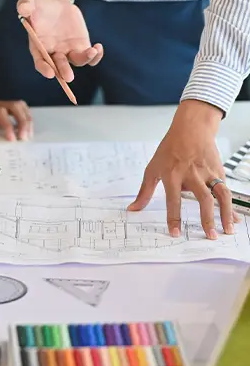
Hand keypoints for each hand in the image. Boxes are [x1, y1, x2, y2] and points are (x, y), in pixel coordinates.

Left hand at [0, 96, 31, 140]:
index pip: (1, 111)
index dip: (8, 124)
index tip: (11, 139)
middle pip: (15, 106)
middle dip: (23, 122)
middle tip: (24, 138)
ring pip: (19, 106)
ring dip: (26, 120)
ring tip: (27, 135)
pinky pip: (16, 109)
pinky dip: (23, 118)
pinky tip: (23, 130)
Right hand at [17, 0, 102, 81]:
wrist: (54, 5)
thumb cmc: (39, 7)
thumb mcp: (30, 4)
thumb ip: (25, 6)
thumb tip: (23, 8)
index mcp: (39, 47)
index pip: (40, 62)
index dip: (44, 68)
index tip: (50, 74)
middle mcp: (53, 53)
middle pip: (59, 65)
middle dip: (64, 71)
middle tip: (69, 77)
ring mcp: (68, 50)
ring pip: (77, 61)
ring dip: (84, 59)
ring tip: (91, 52)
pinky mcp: (80, 45)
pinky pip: (88, 56)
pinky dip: (94, 56)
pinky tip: (98, 48)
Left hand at [128, 100, 238, 239]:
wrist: (191, 129)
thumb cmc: (169, 150)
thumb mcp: (152, 169)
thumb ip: (144, 192)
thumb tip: (132, 209)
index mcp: (172, 176)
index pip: (173, 201)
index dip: (174, 218)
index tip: (176, 233)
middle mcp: (192, 175)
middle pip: (202, 199)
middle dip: (207, 219)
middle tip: (209, 237)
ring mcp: (208, 173)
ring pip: (221, 195)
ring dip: (226, 214)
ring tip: (227, 230)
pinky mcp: (219, 172)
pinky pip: (226, 191)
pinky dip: (231, 206)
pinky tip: (234, 218)